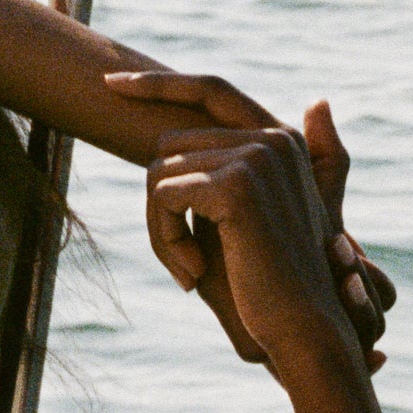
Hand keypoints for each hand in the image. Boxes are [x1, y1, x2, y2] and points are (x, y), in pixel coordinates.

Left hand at [103, 70, 392, 385]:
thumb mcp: (246, 221)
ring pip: (159, 172)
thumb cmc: (271, 285)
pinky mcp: (236, 185)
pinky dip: (165, 240)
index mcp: (279, 139)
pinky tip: (192, 274)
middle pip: (168, 143)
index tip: (109, 83)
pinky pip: (162, 196)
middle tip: (180, 259)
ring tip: (191, 270)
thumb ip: (229, 172)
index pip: (210, 88)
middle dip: (159, 204)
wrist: (303, 329)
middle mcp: (272, 137)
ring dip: (161, 230)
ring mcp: (257, 156)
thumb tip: (278, 119)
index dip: (158, 82)